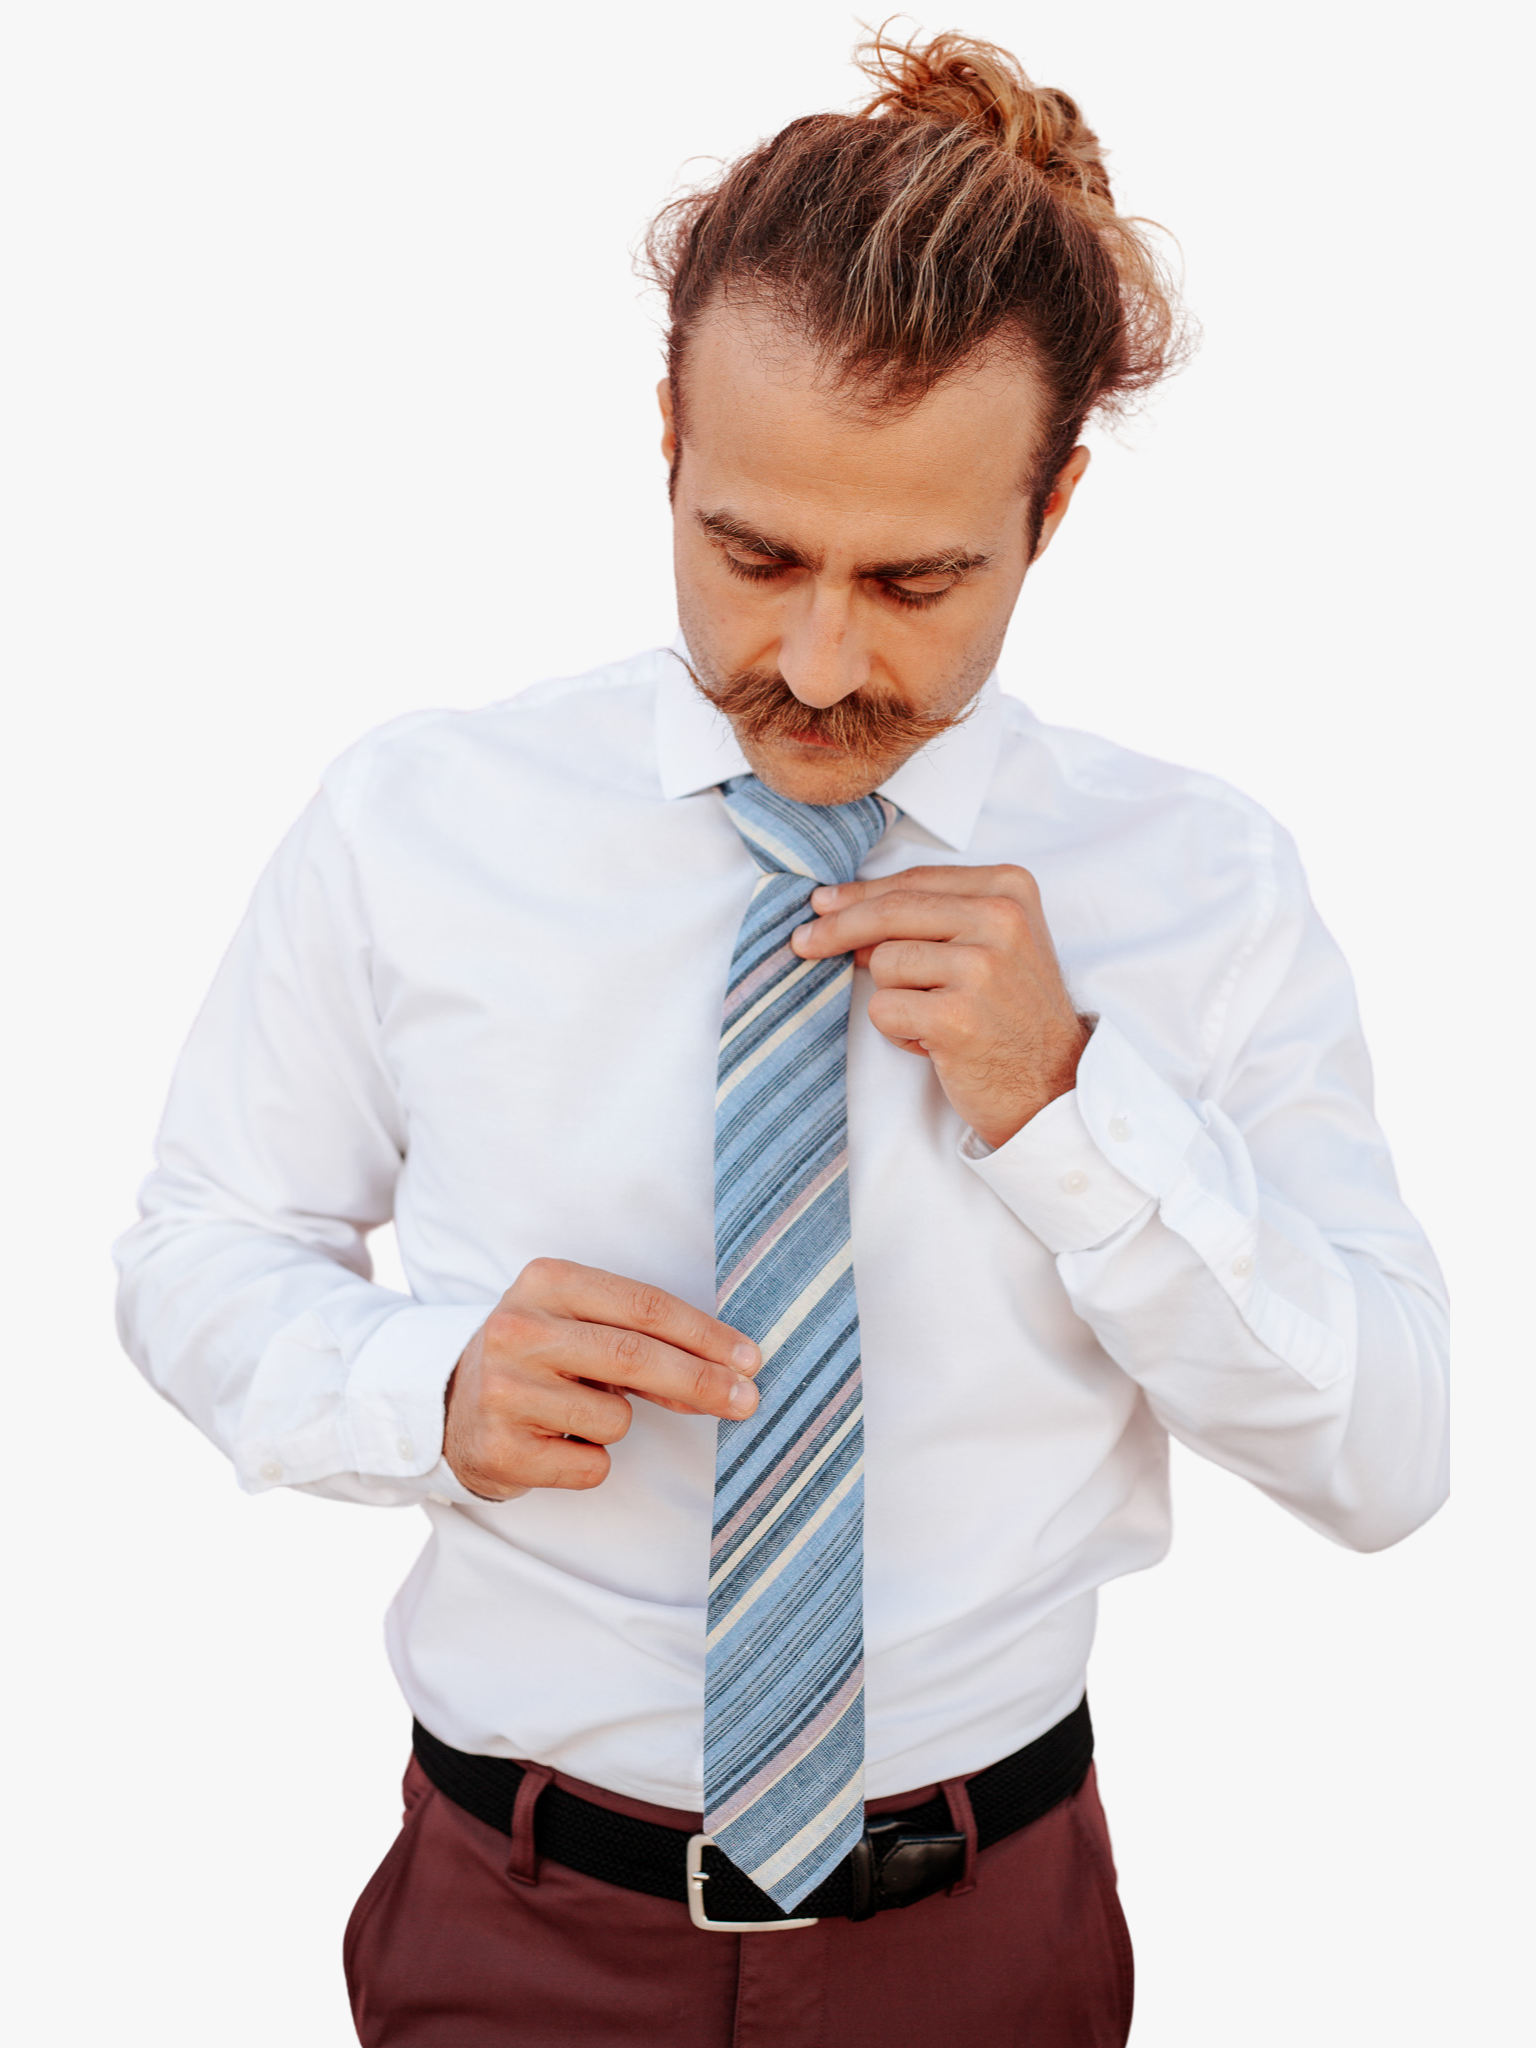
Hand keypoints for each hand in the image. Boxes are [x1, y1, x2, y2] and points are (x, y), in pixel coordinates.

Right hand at [444, 1259, 760, 1498]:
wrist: (448, 1405)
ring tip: (573, 1413)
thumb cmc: (538, 1357)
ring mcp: (504, 1390)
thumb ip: (642, 1339)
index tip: (750, 1359)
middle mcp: (519, 1329)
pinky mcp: (501, 1448)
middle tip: (748, 1401)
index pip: (644, 1306)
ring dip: (616, 1423)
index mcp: (547, 1281)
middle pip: (636, 1357)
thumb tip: (729, 1373)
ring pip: (615, 1418)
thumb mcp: (579, 1323)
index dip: (706, 1335)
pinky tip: (554, 1442)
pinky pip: (590, 1465)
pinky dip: (589, 1460)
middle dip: (702, 1382)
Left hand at [791, 864, 1089, 1149]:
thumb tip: (837, 908)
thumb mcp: (992, 943)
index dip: (859, 894)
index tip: (822, 904)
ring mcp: (981, 968)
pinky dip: (899, 1032)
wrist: (1053, 1085)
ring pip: (883, 963)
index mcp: (1010, 889)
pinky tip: (935, 1043)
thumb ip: (932, 916)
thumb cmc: (1012, 1014)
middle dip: (838, 929)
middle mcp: (1001, 920)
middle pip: (890, 912)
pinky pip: (884, 1009)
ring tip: (936, 1017)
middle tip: (805, 942)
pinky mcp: (956, 1016)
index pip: (914, 881)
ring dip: (895, 997)